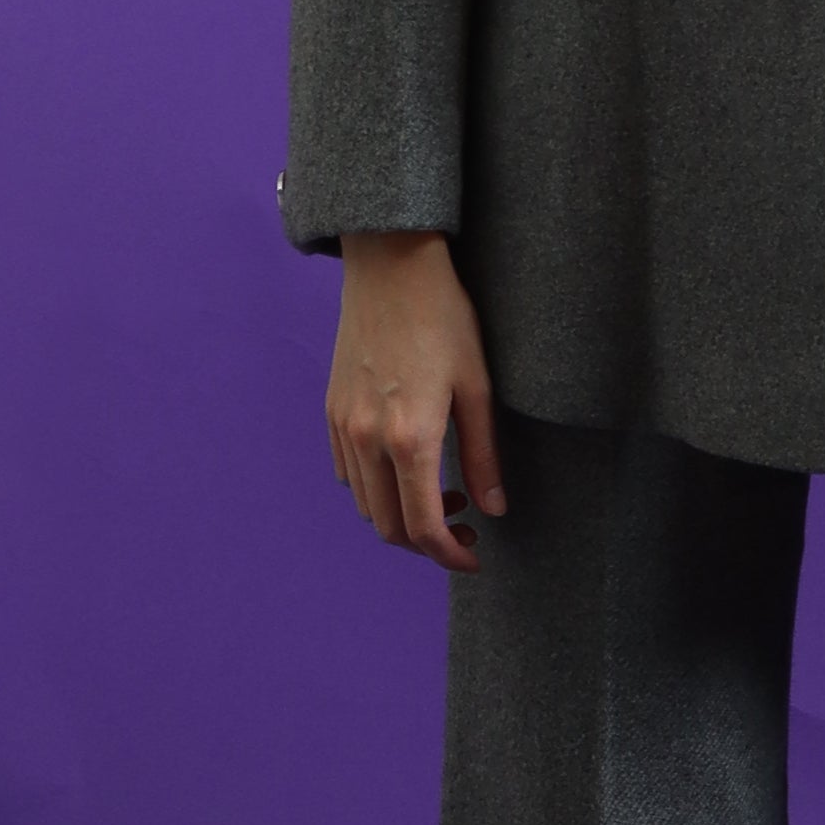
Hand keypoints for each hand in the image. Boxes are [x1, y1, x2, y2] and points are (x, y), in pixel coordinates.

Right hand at [327, 232, 504, 572]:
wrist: (391, 267)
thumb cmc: (445, 320)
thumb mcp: (478, 387)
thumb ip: (484, 455)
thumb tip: (493, 508)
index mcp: (410, 438)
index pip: (423, 528)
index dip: (450, 556)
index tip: (474, 557)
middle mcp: (367, 440)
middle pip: (388, 528)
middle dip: (427, 543)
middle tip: (464, 526)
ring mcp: (343, 427)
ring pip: (365, 506)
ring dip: (401, 517)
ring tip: (441, 495)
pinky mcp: (331, 412)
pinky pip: (349, 474)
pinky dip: (377, 490)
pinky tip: (406, 467)